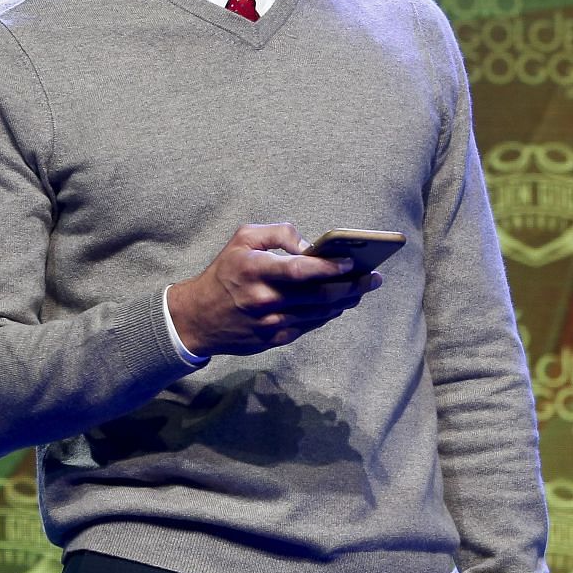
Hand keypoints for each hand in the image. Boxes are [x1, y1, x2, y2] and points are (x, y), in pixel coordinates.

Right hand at [166, 223, 381, 356]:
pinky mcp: (274, 339)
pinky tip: (340, 304)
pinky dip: (328, 314)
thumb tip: (309, 245)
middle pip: (319, 295)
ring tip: (363, 289)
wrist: (198, 318)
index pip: (300, 270)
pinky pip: (310, 326)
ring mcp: (271, 323)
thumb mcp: (242, 239)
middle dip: (352, 286)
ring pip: (319, 313)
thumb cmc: (224, 272)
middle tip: (373, 278)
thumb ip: (277, 234)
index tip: (351, 261)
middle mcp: (265, 300)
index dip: (329, 267)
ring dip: (345, 301)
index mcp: (256, 271)